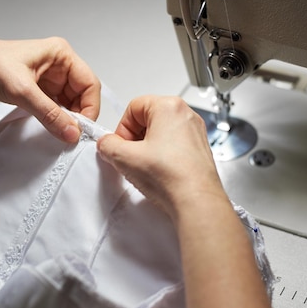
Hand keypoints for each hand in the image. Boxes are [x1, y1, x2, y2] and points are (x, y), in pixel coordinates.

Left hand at [0, 37, 100, 142]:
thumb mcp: (22, 91)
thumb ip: (50, 114)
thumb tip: (72, 132)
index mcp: (60, 54)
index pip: (89, 82)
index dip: (90, 106)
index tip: (83, 128)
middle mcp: (57, 65)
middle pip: (82, 94)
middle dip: (79, 114)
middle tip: (72, 134)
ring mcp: (48, 78)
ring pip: (69, 103)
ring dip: (67, 118)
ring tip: (61, 133)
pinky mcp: (37, 90)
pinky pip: (55, 107)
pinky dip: (56, 119)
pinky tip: (52, 129)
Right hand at [97, 95, 224, 218]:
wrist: (197, 201)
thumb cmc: (172, 177)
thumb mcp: (124, 158)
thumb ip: (107, 145)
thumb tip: (107, 144)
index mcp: (169, 106)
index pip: (133, 107)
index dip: (122, 128)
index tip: (121, 145)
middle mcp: (185, 114)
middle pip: (148, 118)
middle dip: (135, 137)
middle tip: (131, 156)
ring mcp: (195, 131)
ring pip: (161, 132)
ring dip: (148, 147)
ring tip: (146, 166)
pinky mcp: (199, 148)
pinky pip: (173, 144)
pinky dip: (162, 155)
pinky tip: (159, 171)